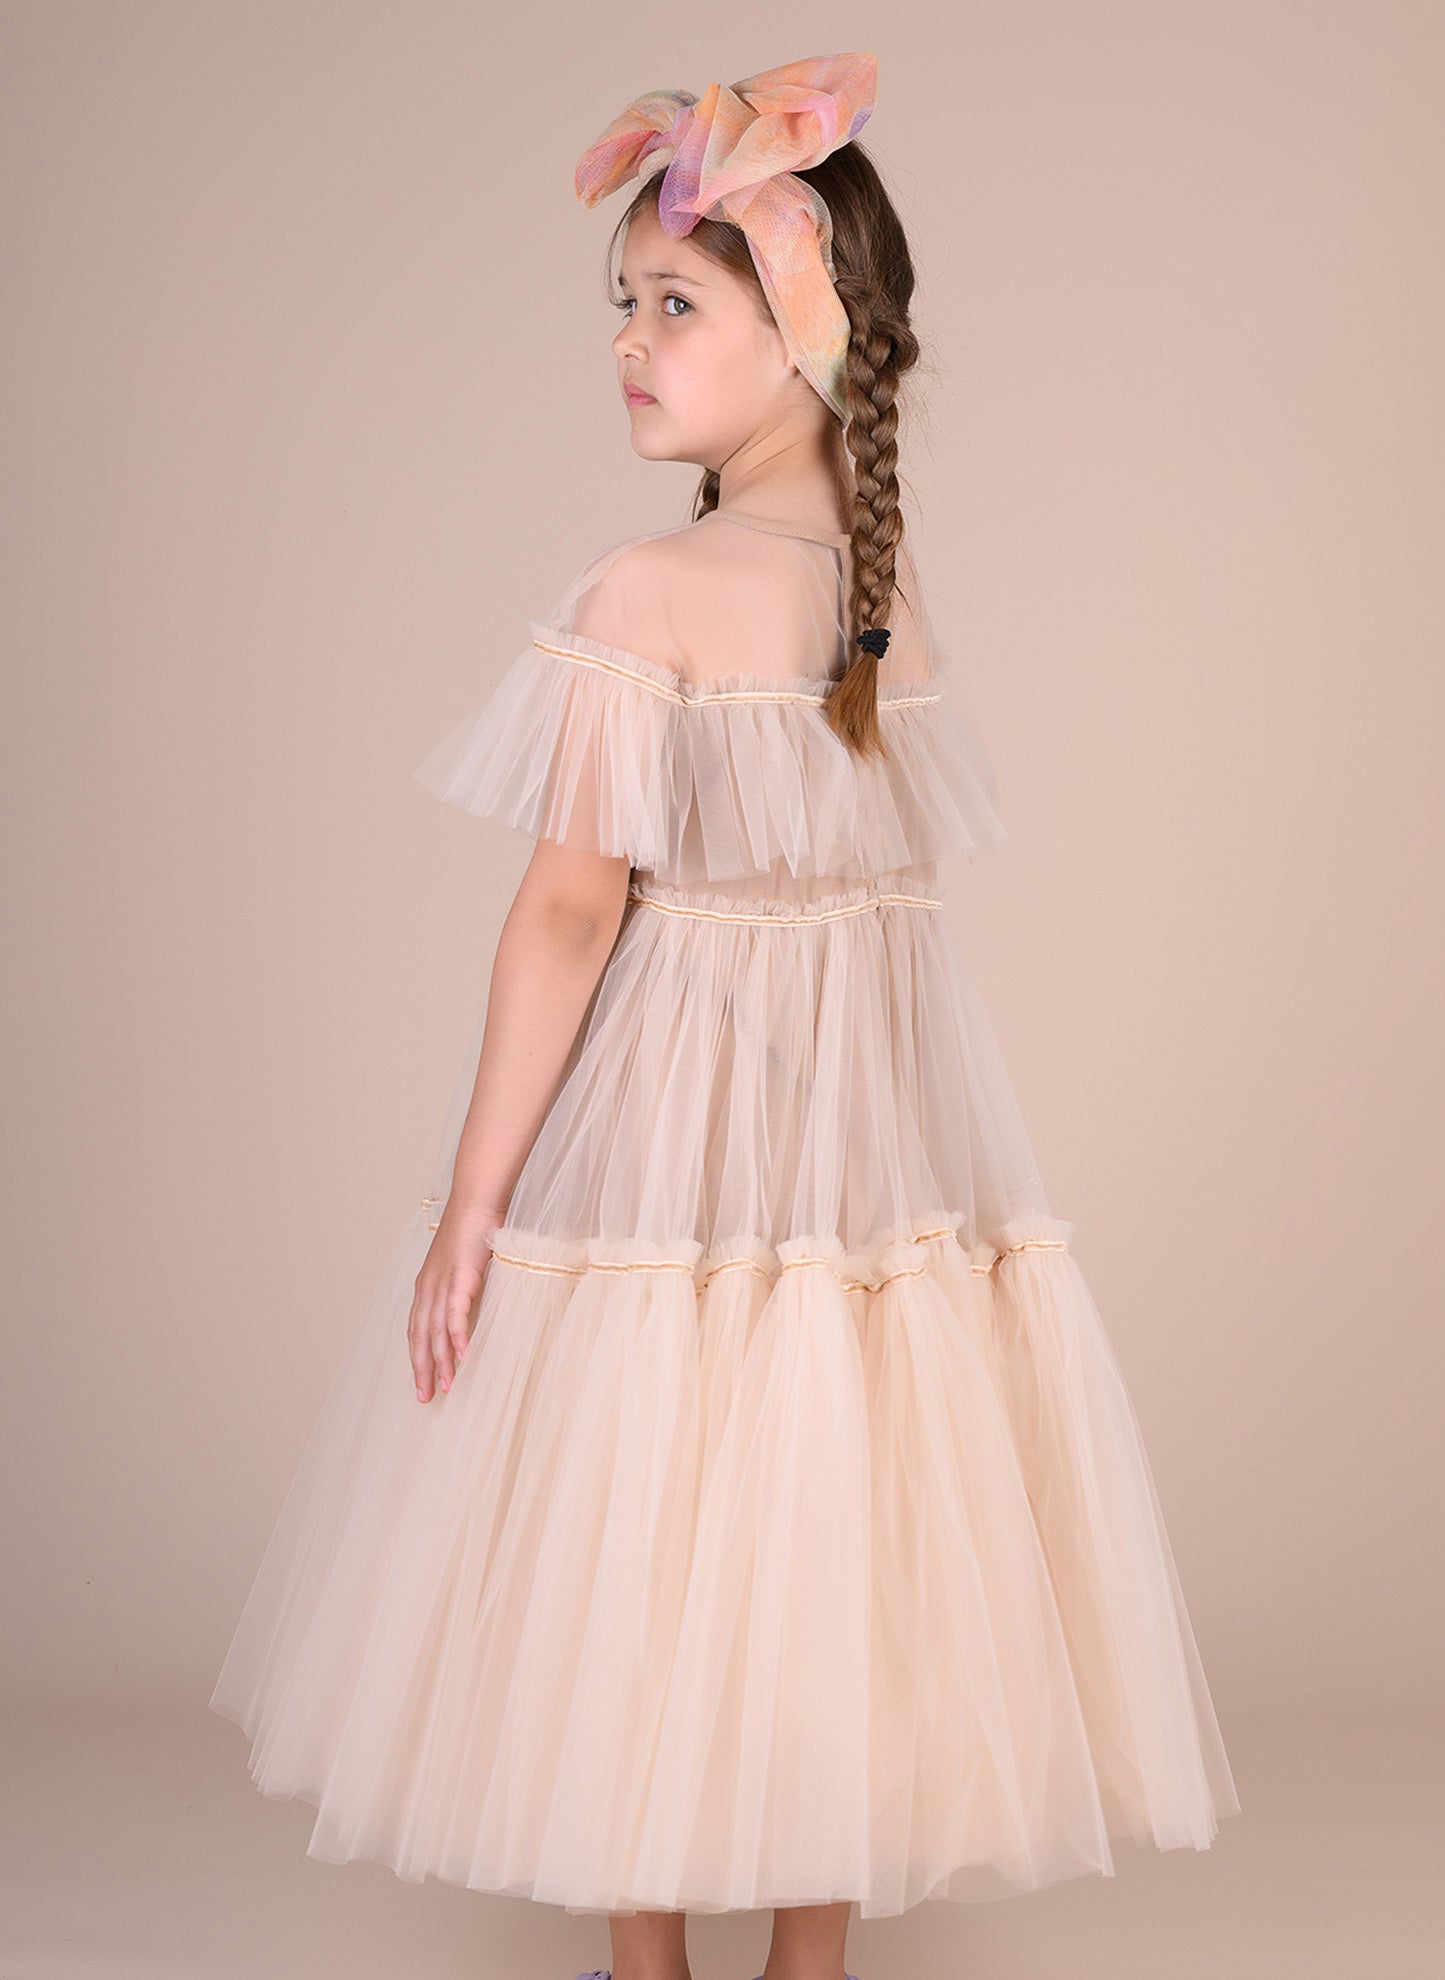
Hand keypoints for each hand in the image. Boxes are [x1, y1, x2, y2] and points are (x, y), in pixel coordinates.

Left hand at [407, 1199, 506, 1401]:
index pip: (416, 1329)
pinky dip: (457, 1336)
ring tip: (447, 1386)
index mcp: (425, 1285)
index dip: (418, 1357)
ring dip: (441, 1360)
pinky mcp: (459, 1275)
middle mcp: (427, 1286)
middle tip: (426, 1397)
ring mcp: (441, 1281)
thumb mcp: (462, 1263)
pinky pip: (455, 1313)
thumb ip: (462, 1288)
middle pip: (420, 1336)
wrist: (477, 1199)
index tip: (423, 1382)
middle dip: (422, 1368)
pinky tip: (463, 1355)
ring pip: (436, 1330)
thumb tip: (470, 1309)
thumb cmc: (474, 1228)